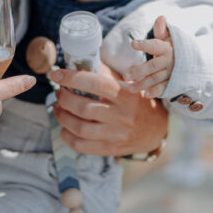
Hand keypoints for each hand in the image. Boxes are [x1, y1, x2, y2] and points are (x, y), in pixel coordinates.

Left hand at [50, 63, 167, 156]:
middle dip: (64, 98)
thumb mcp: (128, 85)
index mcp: (127, 95)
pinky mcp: (111, 149)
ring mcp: (116, 135)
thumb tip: (77, 64)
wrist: (156, 129)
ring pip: (80, 128)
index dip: (73, 78)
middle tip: (59, 92)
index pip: (96, 83)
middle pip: (84, 108)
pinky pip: (81, 145)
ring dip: (62, 116)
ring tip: (58, 107)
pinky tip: (64, 127)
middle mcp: (123, 116)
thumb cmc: (137, 102)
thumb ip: (105, 74)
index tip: (57, 74)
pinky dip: (67, 135)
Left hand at [123, 15, 174, 98]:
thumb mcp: (170, 37)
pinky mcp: (172, 84)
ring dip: (143, 84)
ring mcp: (171, 73)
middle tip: (125, 75)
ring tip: (130, 88)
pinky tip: (146, 95)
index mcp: (166, 48)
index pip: (154, 45)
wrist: (193, 62)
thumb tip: (161, 17)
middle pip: (152, 66)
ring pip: (155, 79)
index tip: (132, 44)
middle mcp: (169, 61)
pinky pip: (164, 88)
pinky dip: (156, 92)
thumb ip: (162, 30)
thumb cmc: (174, 47)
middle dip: (139, 71)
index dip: (144, 44)